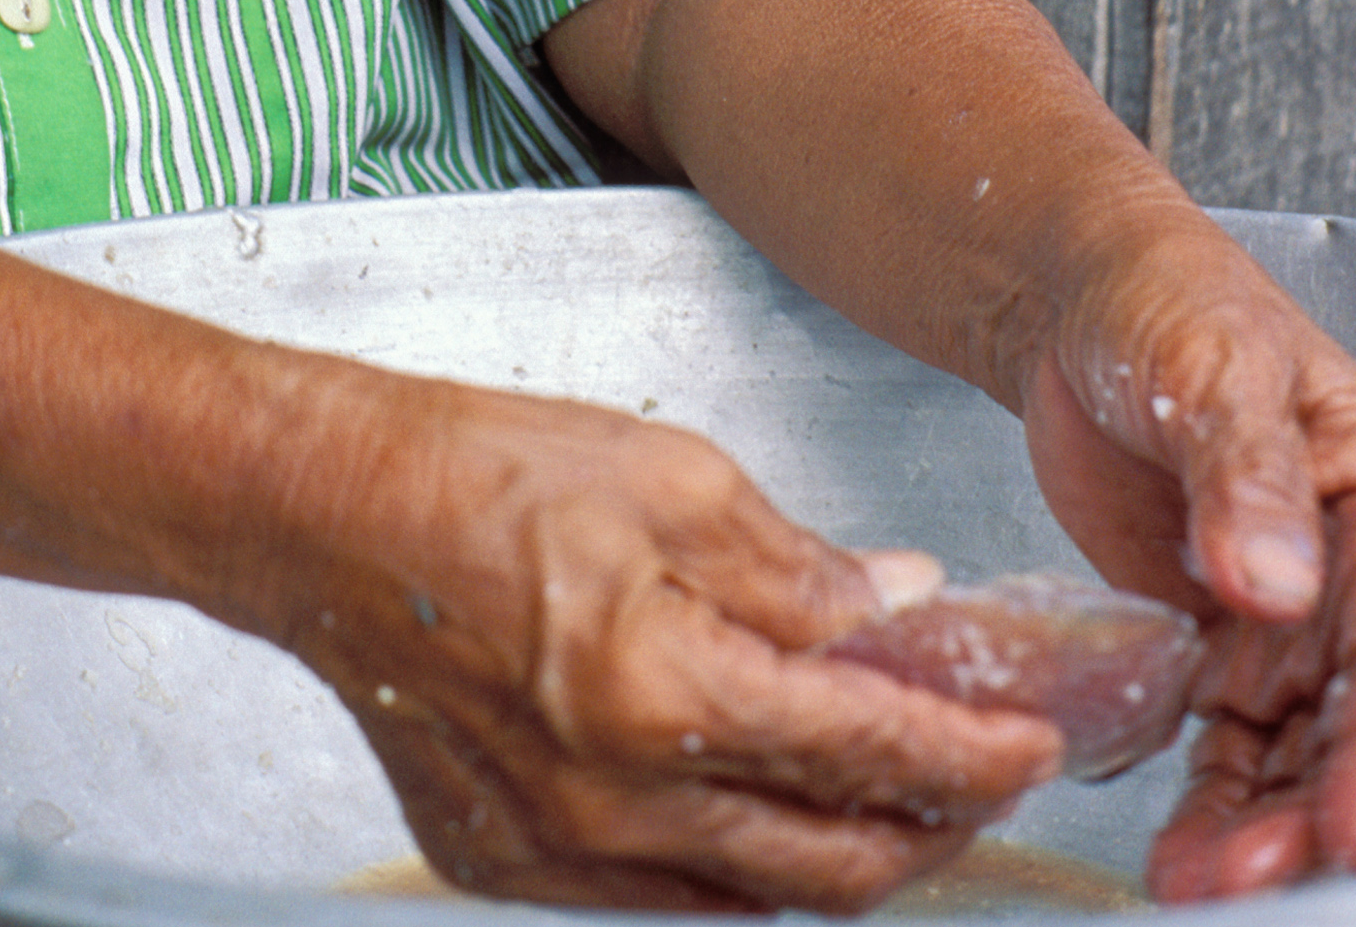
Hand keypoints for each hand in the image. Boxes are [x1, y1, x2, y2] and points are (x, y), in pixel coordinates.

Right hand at [265, 378, 1060, 909]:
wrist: (321, 518)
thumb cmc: (477, 472)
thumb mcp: (666, 474)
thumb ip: (794, 563)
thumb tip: (897, 610)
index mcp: (663, 694)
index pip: (868, 755)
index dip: (972, 756)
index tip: (1035, 746)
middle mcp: (617, 805)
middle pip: (829, 866)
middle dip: (928, 831)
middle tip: (976, 777)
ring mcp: (558, 853)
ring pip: (753, 901)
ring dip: (838, 859)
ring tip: (884, 796)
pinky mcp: (508, 866)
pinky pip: (661, 898)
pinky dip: (732, 865)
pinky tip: (754, 806)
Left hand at [1020, 232, 1355, 899]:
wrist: (1067, 299)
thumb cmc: (1160, 295)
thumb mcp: (1209, 360)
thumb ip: (1245, 470)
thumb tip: (1275, 580)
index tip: (1354, 819)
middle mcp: (1352, 579)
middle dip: (1320, 810)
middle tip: (1258, 875)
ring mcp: (1287, 624)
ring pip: (1298, 756)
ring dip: (1263, 828)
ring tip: (1202, 881)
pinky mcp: (1219, 649)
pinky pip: (1230, 750)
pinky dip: (1211, 806)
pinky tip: (1178, 852)